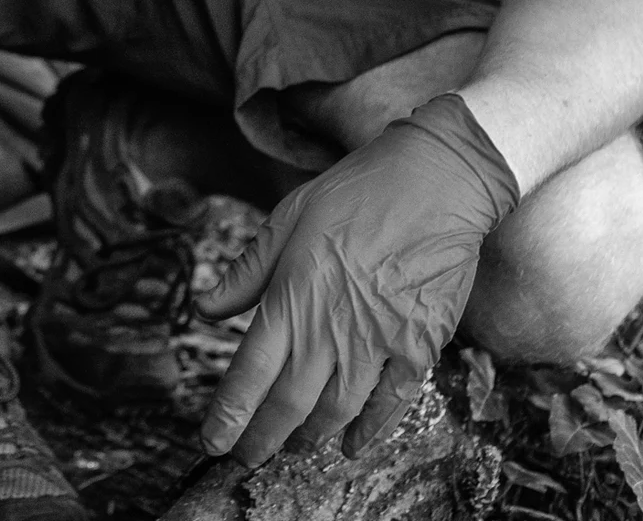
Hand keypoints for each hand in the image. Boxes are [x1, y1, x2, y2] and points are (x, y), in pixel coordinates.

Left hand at [195, 93, 520, 465]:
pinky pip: (391, 403)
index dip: (228, 415)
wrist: (437, 182)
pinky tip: (352, 446)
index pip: (249, 373)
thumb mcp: (287, 217)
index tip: (211, 441)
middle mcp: (332, 328)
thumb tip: (206, 308)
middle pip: (289, 403)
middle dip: (262, 439)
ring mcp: (379, 342)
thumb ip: (247, 272)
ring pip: (337, 411)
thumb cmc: (356, 192)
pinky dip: (369, 431)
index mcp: (292, 296)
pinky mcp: (420, 346)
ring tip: (292, 449)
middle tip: (245, 460)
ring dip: (309, 437)